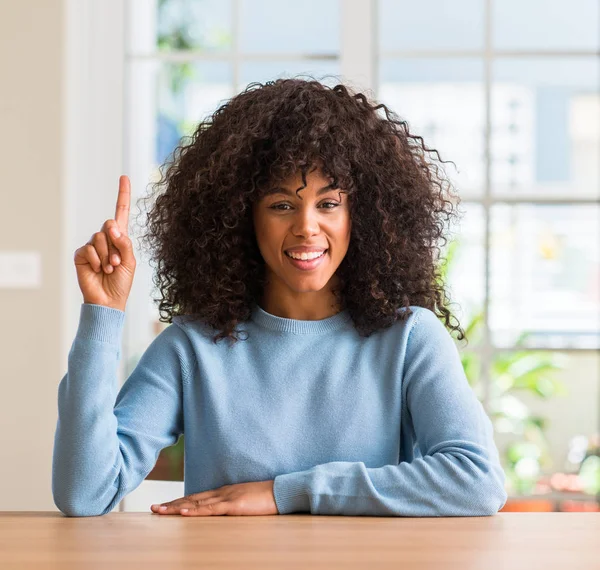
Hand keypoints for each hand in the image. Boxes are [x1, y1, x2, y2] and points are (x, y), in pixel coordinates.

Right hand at [73, 175, 135, 311]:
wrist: (108, 300)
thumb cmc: (122, 282)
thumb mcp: (130, 261)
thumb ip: (124, 243)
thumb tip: (112, 226)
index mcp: (120, 238)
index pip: (121, 212)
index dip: (122, 194)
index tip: (124, 177)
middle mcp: (106, 239)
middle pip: (110, 225)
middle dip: (116, 244)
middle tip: (117, 262)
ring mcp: (92, 246)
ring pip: (99, 237)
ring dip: (108, 255)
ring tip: (110, 268)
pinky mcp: (81, 255)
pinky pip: (88, 249)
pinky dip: (96, 260)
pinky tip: (99, 270)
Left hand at [150, 480, 277, 515]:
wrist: (281, 492)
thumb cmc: (266, 499)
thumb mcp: (245, 503)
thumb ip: (232, 506)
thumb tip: (222, 514)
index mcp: (223, 493)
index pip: (196, 498)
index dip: (179, 502)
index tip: (164, 506)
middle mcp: (221, 493)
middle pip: (191, 499)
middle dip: (172, 504)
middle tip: (153, 508)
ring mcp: (226, 498)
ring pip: (196, 504)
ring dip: (177, 507)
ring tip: (160, 511)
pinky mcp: (234, 505)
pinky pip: (211, 509)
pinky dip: (196, 510)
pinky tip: (184, 512)